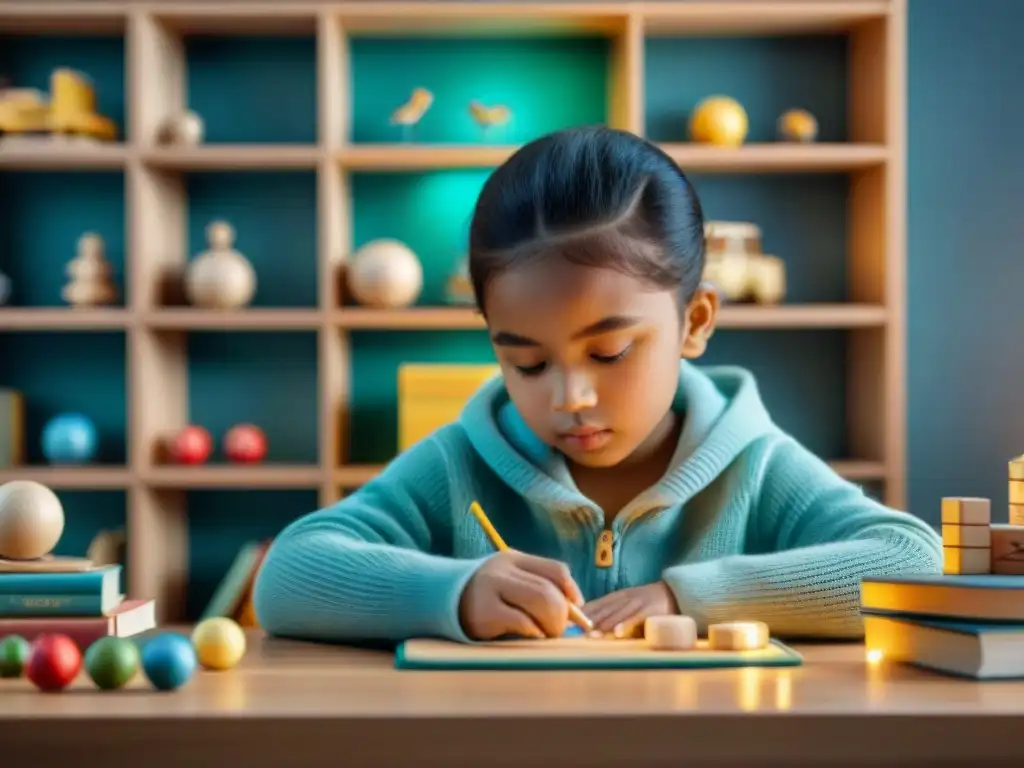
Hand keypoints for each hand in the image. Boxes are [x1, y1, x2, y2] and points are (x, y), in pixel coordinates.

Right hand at [459, 550, 583, 639]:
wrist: (436, 599)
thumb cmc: (482, 596)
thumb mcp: (506, 582)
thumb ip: (535, 588)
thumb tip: (575, 613)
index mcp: (513, 559)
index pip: (555, 569)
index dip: (572, 590)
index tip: (577, 608)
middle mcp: (503, 570)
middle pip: (549, 588)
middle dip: (563, 614)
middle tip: (560, 630)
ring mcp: (492, 588)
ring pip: (541, 600)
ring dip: (552, 623)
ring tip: (548, 635)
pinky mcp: (484, 612)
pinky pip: (521, 621)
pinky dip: (534, 631)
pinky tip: (532, 636)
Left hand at [583, 581, 679, 637]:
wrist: (674, 593)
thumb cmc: (647, 605)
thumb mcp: (627, 604)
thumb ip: (611, 613)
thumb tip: (588, 627)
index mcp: (617, 596)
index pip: (595, 604)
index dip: (581, 614)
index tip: (567, 624)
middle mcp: (625, 598)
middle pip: (603, 610)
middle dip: (588, 622)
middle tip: (574, 633)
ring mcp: (637, 603)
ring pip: (617, 614)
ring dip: (603, 625)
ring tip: (591, 636)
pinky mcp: (651, 610)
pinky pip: (637, 618)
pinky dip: (626, 624)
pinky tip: (617, 633)